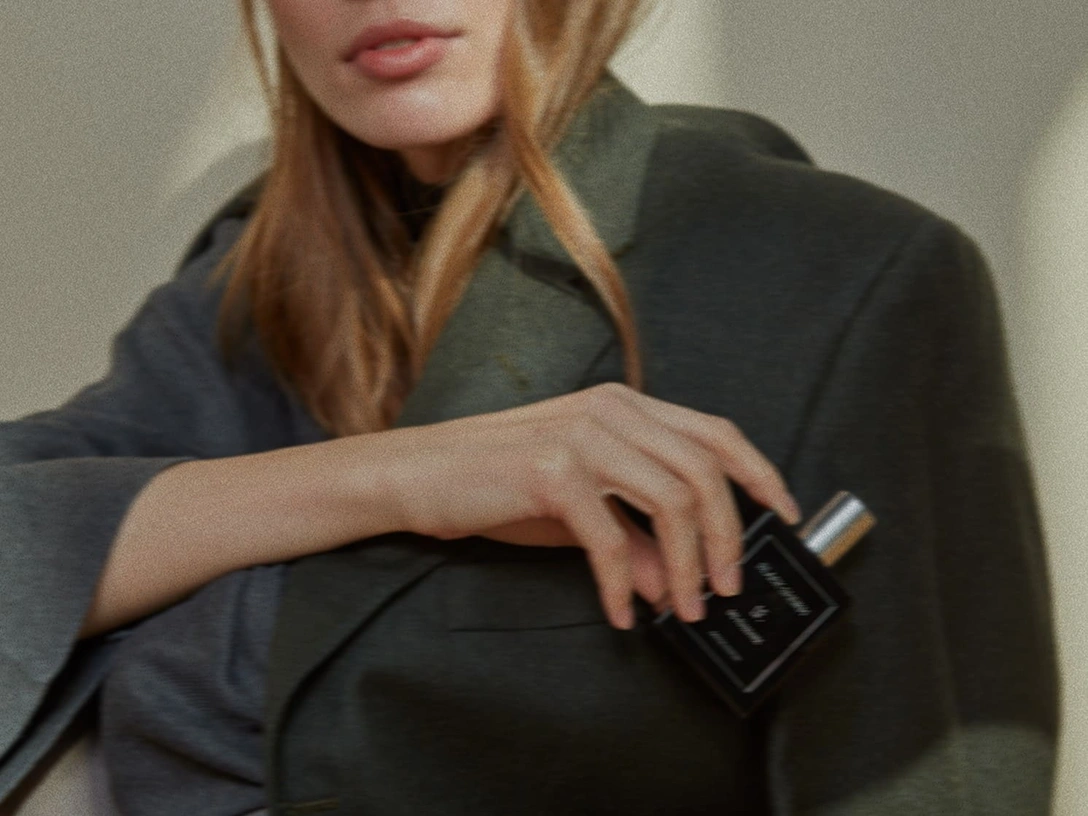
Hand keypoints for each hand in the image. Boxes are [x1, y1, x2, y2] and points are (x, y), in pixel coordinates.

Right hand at [364, 382, 800, 629]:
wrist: (417, 474)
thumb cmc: (495, 486)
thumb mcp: (578, 514)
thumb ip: (633, 537)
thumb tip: (675, 583)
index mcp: (624, 407)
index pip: (715, 432)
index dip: (760, 475)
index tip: (785, 520)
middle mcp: (611, 410)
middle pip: (705, 469)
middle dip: (729, 538)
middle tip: (726, 589)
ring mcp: (582, 434)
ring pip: (673, 499)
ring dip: (686, 565)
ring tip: (682, 609)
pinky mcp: (552, 469)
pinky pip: (609, 537)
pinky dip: (623, 583)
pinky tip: (620, 612)